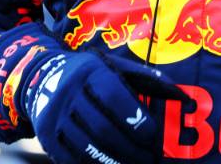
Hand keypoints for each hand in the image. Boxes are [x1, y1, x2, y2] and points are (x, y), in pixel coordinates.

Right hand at [25, 51, 183, 163]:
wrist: (42, 77)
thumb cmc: (91, 73)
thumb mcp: (113, 66)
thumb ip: (145, 78)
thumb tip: (178, 93)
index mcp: (90, 72)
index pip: (113, 97)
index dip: (134, 117)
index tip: (152, 133)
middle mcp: (69, 94)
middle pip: (102, 127)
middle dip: (129, 146)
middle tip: (149, 158)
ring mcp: (54, 117)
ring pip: (86, 147)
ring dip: (113, 161)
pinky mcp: (45, 136)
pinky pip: (69, 158)